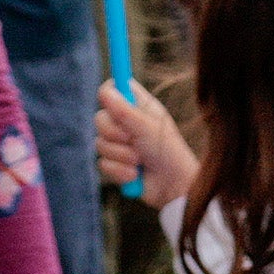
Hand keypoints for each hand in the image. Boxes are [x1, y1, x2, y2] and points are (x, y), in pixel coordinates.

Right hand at [92, 83, 200, 208]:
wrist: (173, 186)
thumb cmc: (167, 151)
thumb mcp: (146, 127)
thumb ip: (124, 111)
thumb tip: (105, 92)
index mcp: (138, 106)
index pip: (115, 88)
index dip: (109, 91)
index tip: (109, 99)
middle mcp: (126, 123)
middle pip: (100, 118)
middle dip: (113, 133)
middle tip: (131, 139)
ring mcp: (120, 144)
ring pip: (99, 144)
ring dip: (121, 155)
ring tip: (139, 160)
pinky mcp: (116, 164)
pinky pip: (103, 164)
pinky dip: (120, 171)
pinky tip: (135, 175)